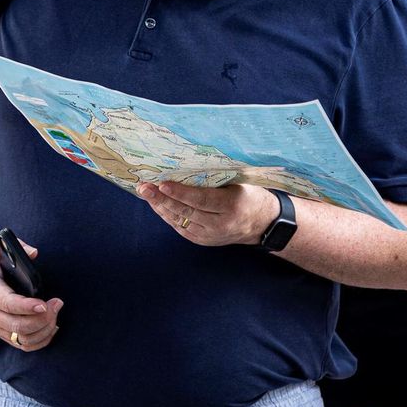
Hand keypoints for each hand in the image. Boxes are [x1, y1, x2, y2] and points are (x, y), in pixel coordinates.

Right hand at [0, 237, 62, 351]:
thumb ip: (12, 246)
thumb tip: (34, 253)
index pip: (8, 305)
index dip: (28, 307)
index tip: (44, 303)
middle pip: (18, 326)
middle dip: (43, 319)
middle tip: (56, 303)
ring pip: (22, 340)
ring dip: (44, 330)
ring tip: (55, 312)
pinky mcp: (0, 332)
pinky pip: (22, 345)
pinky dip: (39, 340)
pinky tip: (50, 326)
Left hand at [135, 180, 274, 246]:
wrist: (262, 224)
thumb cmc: (250, 195)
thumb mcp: (239, 183)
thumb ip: (216, 179)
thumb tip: (185, 166)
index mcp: (231, 206)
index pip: (201, 200)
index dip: (180, 193)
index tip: (162, 183)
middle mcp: (219, 225)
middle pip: (185, 211)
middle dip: (162, 198)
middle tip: (144, 186)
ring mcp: (210, 236)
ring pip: (179, 220)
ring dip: (160, 206)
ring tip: (145, 192)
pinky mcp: (202, 241)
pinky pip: (180, 227)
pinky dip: (167, 215)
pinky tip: (157, 204)